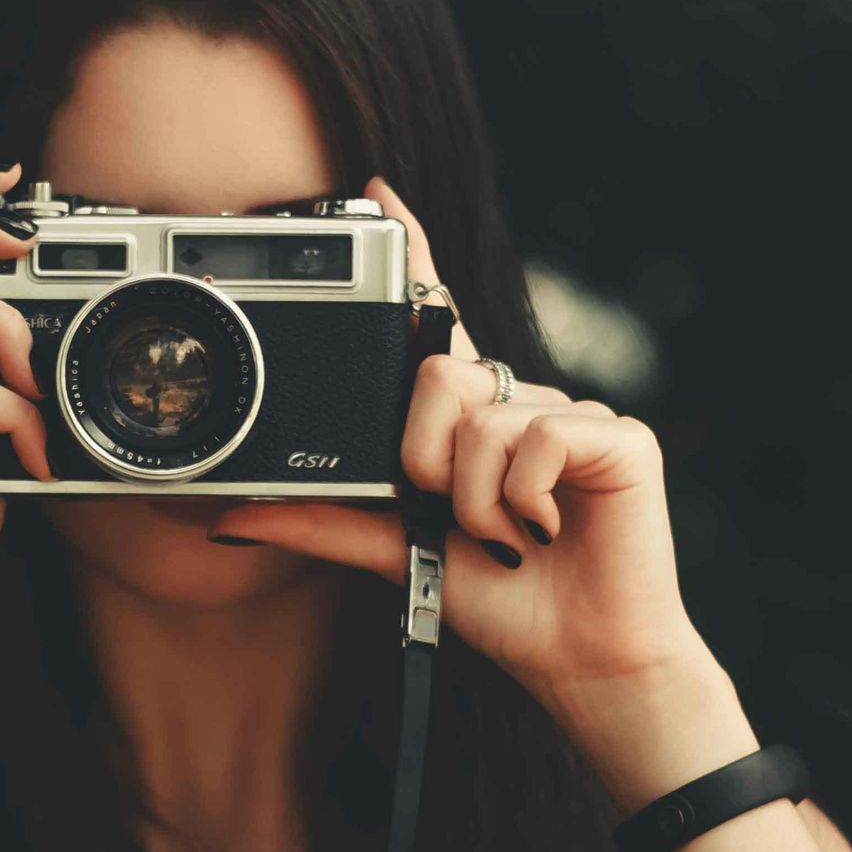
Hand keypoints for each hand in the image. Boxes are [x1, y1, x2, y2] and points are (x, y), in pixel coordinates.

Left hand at [206, 175, 714, 718]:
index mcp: (471, 420)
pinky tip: (546, 532)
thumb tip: (233, 514)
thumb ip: (324, 522)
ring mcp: (572, 414)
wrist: (579, 660)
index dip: (413, 253)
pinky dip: (519, 500)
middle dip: (426, 460)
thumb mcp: (396, 554)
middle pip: (438, 373)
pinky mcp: (617, 436)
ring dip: (474, 501)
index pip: (438, 320)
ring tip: (506, 539)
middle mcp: (519, 402)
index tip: (377, 191)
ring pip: (480, 418)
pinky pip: (534, 438)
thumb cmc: (501, 604)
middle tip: (455, 517)